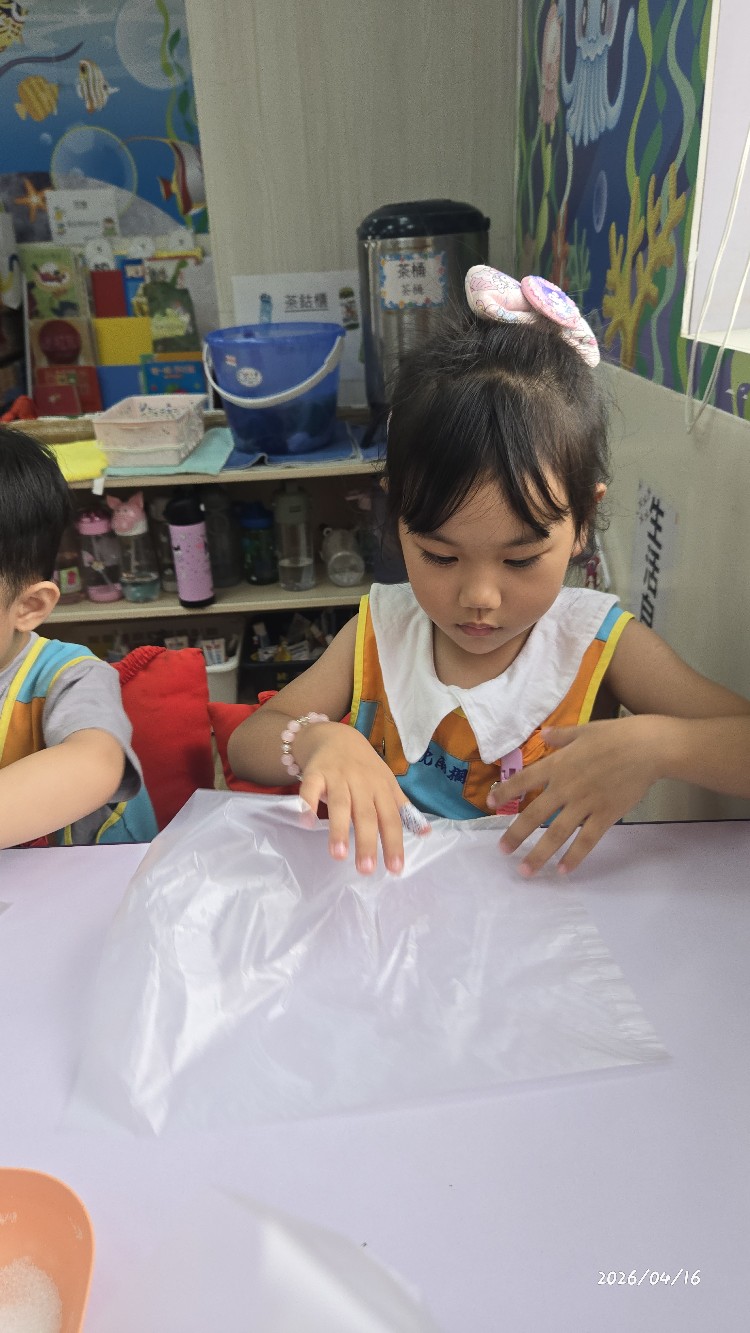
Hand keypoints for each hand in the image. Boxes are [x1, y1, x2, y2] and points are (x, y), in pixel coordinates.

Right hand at [296, 722, 428, 874]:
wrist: (336, 736)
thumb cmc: (365, 767)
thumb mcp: (387, 783)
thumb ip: (403, 809)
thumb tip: (425, 833)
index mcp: (382, 788)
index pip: (391, 819)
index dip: (394, 844)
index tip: (395, 869)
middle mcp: (361, 783)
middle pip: (365, 815)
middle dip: (366, 842)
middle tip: (366, 869)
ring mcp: (337, 777)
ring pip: (340, 804)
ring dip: (338, 829)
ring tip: (339, 855)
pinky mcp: (315, 773)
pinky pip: (310, 790)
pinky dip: (308, 805)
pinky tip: (307, 823)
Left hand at [487, 716, 663, 875]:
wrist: (648, 748)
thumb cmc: (616, 735)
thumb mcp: (583, 730)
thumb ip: (560, 736)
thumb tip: (544, 735)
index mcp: (558, 764)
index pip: (524, 780)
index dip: (505, 792)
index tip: (489, 803)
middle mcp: (566, 787)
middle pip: (535, 814)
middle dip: (516, 834)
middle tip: (502, 851)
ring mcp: (585, 804)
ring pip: (557, 833)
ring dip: (539, 853)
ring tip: (525, 870)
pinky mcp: (605, 816)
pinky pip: (586, 841)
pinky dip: (574, 857)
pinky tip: (562, 871)